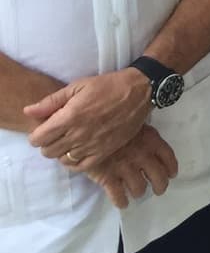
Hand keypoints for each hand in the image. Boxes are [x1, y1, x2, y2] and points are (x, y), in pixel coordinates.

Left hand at [25, 68, 151, 169]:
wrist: (139, 91)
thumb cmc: (107, 86)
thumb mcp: (78, 86)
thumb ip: (51, 101)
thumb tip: (28, 111)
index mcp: (69, 117)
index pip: (38, 139)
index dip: (36, 135)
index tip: (43, 129)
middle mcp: (79, 134)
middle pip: (48, 151)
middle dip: (47, 143)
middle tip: (56, 134)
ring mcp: (92, 145)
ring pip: (63, 159)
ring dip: (61, 152)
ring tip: (68, 141)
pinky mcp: (105, 151)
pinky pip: (81, 166)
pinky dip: (74, 162)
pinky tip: (77, 152)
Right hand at [84, 125, 179, 207]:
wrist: (88, 125)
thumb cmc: (113, 118)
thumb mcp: (134, 121)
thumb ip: (143, 133)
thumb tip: (150, 139)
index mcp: (151, 140)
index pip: (168, 158)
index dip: (171, 168)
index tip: (171, 175)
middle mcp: (142, 156)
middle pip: (158, 178)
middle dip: (160, 186)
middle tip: (158, 190)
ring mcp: (125, 168)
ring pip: (139, 188)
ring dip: (139, 192)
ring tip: (137, 193)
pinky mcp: (107, 177)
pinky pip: (118, 195)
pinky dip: (121, 201)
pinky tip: (122, 203)